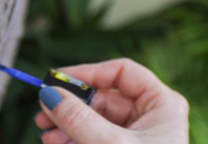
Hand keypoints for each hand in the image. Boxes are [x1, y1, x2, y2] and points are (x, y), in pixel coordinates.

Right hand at [34, 58, 189, 143]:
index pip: (122, 71)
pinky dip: (75, 139)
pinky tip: (56, 143)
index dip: (89, 72)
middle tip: (44, 111)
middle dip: (72, 104)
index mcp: (162, 104)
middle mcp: (151, 116)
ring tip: (46, 134)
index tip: (57, 80)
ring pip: (95, 119)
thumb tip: (49, 94)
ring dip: (68, 124)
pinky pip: (95, 137)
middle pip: (104, 97)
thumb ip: (79, 120)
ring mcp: (138, 136)